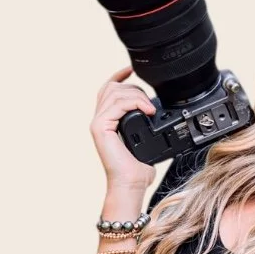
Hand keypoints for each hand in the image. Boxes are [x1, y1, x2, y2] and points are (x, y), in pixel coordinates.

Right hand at [90, 66, 159, 189]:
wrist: (131, 184)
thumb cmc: (137, 169)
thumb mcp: (145, 141)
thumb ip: (146, 126)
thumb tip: (156, 115)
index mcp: (107, 121)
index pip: (108, 90)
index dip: (119, 76)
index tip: (132, 70)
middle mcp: (99, 120)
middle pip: (111, 87)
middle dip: (133, 89)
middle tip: (149, 103)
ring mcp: (98, 123)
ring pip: (114, 93)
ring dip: (136, 96)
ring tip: (150, 109)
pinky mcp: (100, 128)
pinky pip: (115, 104)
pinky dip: (134, 103)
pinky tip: (147, 111)